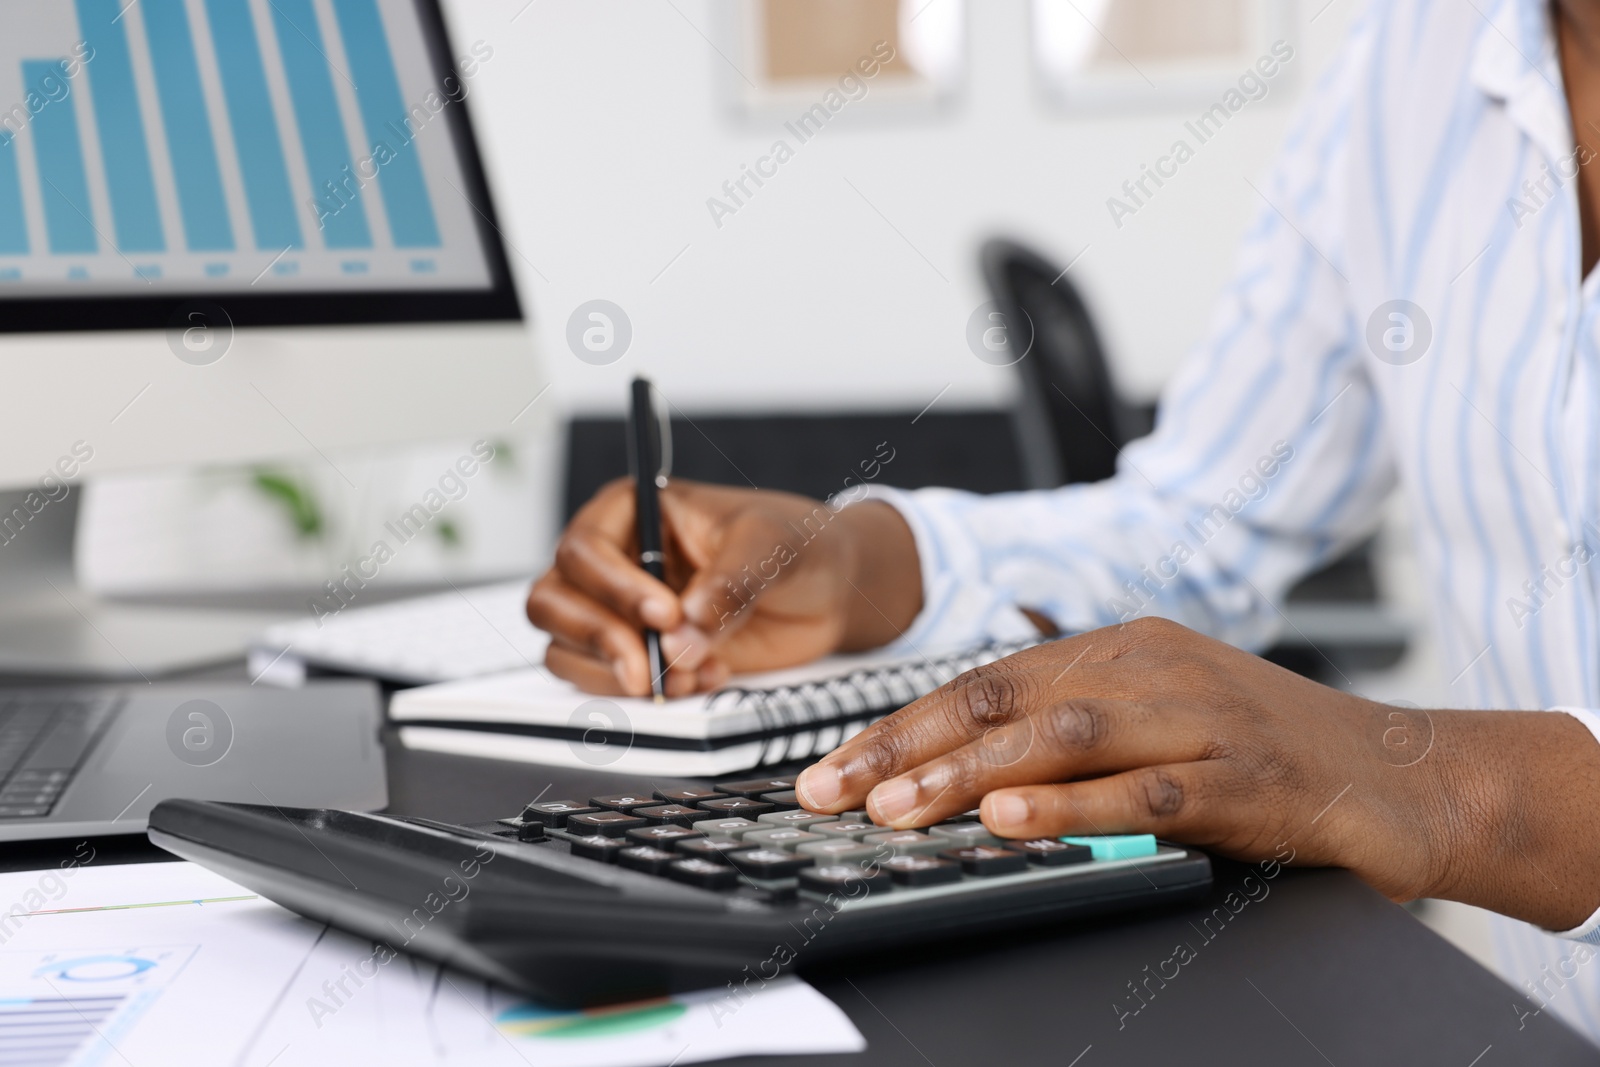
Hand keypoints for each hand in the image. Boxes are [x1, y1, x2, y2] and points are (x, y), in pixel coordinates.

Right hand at [526, 478, 921, 697]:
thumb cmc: (796, 545)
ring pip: (565, 647)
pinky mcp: (637, 653)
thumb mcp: (770, 547)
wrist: (826, 590)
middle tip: (653, 668)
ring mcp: (618, 610)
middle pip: (553, 601)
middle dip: (601, 641)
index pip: (584, 549)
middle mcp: (613, 559)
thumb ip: (729, 584)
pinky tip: (697, 679)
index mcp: (633, 511)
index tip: (664, 616)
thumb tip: (683, 634)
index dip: (615, 588)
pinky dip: (642, 692)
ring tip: (686, 676)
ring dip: (618, 673)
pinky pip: (602, 681)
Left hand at [795, 616, 1599, 927]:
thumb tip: (962, 772)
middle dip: (905, 746)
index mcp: (1121, 648)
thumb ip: (1071, 731)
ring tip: (894, 806)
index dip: (901, 723)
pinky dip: (1073, 805)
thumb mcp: (1156, 719)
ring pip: (1060, 736)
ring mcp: (1199, 717)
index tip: (833, 767)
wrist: (1402, 771)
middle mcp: (1151, 667)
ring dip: (965, 774)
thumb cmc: (1264, 750)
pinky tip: (1011, 819)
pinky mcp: (1246, 778)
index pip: (986, 681)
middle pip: (1003, 702)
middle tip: (831, 789)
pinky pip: (1147, 790)